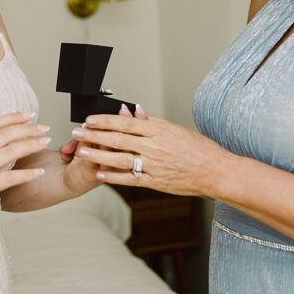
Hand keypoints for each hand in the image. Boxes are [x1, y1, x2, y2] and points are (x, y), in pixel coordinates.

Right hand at [0, 112, 49, 225]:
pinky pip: (9, 178)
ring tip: (45, 142)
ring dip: (31, 145)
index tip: (28, 114)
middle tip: (44, 127)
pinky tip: (38, 172)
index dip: (12, 117)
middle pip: (6, 134)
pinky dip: (26, 174)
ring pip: (10, 151)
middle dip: (28, 128)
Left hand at [71, 105, 220, 196]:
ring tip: (81, 150)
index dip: (104, 120)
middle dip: (94, 135)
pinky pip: (130, 179)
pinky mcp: (156, 183)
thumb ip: (151, 121)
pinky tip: (99, 173)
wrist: (216, 172)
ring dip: (98, 155)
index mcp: (159, 131)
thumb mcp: (175, 129)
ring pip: (120, 159)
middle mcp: (155, 147)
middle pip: (118, 139)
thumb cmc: (199, 149)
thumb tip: (133, 110)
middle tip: (77, 132)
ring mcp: (155, 166)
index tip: (89, 119)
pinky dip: (113, 177)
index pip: (125, 123)